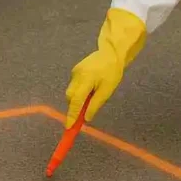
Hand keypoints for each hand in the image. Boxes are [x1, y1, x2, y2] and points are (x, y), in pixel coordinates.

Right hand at [64, 8, 146, 127]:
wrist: (111, 53)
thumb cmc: (112, 72)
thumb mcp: (107, 90)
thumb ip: (95, 104)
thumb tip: (86, 119)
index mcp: (85, 80)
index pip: (75, 102)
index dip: (71, 115)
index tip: (68, 127)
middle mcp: (76, 76)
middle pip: (70, 98)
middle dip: (74, 107)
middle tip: (82, 116)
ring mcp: (74, 72)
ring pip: (71, 92)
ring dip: (78, 99)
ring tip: (93, 95)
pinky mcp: (75, 70)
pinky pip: (74, 85)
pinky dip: (79, 91)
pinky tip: (91, 87)